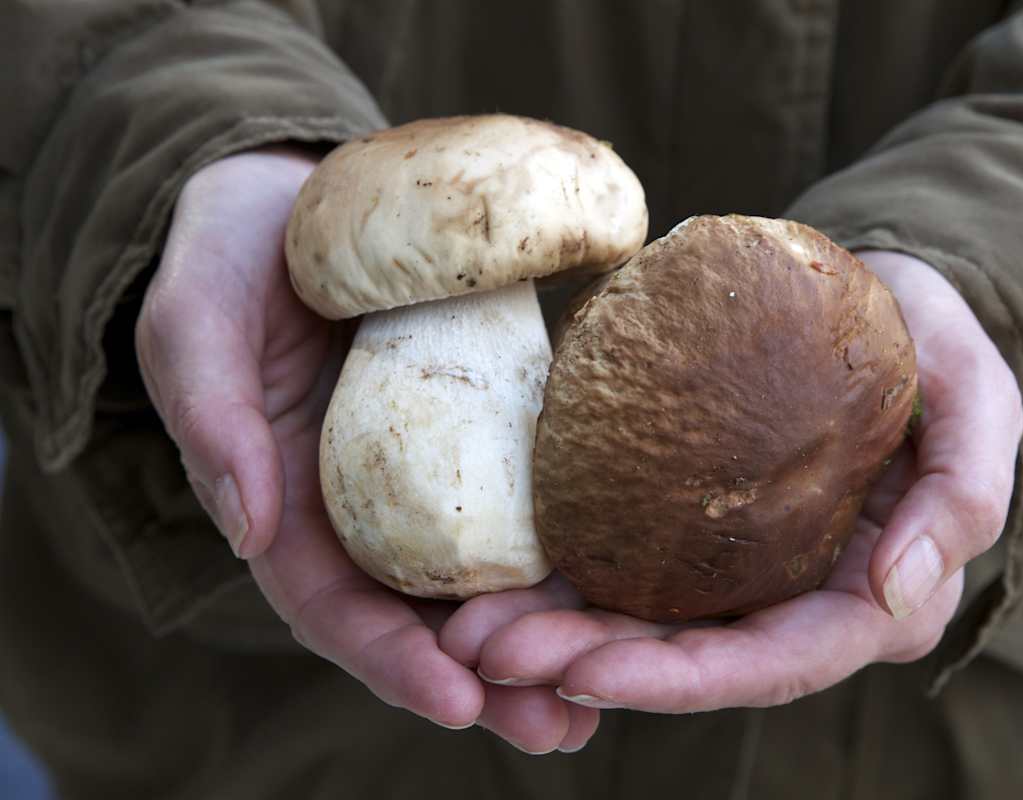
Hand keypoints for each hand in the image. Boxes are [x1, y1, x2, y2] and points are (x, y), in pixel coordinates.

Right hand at [134, 147, 597, 752]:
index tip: (457, 705)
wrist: (293, 198)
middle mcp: (363, 512)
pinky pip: (525, 495)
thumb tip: (246, 531)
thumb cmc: (229, 262)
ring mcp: (429, 475)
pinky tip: (624, 577)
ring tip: (609, 691)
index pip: (334, 610)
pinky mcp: (481, 425)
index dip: (391, 664)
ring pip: (485, 576)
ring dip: (545, 636)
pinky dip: (568, 546)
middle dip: (489, 684)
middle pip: (423, 619)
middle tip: (562, 729)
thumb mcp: (197, 325)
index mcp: (286, 511)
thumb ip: (213, 420)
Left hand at [439, 250, 1022, 713]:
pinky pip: (626, 558)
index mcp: (871, 598)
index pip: (776, 662)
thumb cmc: (939, 346)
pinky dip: (563, 575)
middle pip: (691, 657)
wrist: (883, 298)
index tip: (588, 674)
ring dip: (556, 631)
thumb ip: (964, 495)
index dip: (684, 681)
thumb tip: (895, 594)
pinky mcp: (697, 520)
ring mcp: (742, 565)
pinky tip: (496, 573)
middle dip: (589, 663)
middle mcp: (797, 600)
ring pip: (646, 622)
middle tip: (488, 649)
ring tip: (468, 626)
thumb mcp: (980, 402)